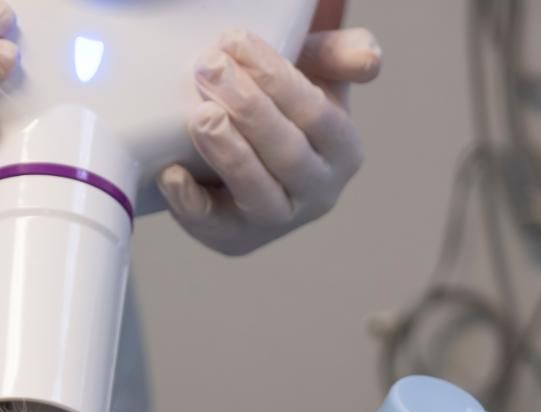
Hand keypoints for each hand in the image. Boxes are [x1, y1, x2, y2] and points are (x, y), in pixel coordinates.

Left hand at [158, 4, 381, 256]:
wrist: (242, 151)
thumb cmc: (281, 107)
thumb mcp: (314, 73)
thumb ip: (339, 55)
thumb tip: (368, 59)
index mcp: (343, 150)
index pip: (317, 114)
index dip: (277, 79)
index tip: (236, 43)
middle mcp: (318, 192)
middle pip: (287, 152)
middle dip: (248, 108)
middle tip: (210, 70)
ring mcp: (277, 221)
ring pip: (257, 192)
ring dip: (228, 153)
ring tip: (200, 116)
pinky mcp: (235, 240)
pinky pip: (214, 227)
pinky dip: (191, 202)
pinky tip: (172, 173)